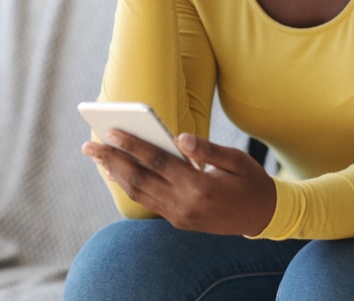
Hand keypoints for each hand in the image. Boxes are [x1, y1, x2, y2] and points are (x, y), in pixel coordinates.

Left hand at [82, 130, 276, 236]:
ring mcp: (180, 216)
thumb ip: (206, 149)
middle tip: (89, 146)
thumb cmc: (251, 182)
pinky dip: (131, 187)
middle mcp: (185, 205)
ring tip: (98, 158)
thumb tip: (179, 137)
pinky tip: (119, 174)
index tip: (112, 132)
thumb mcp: (236, 160)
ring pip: (139, 194)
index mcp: (200, 187)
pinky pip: (148, 202)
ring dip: (116, 175)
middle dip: (112, 161)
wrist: (263, 217)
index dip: (133, 146)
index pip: (158, 162)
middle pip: (140, 180)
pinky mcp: (179, 221)